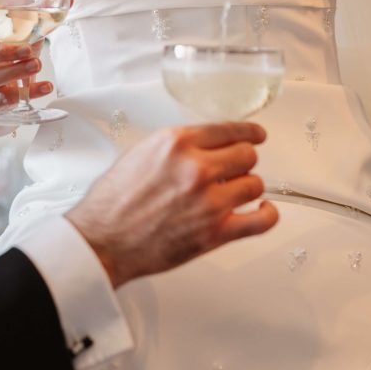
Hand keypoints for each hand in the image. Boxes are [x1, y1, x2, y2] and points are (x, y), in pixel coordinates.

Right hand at [0, 5, 53, 112]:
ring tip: (37, 64)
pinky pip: (2, 100)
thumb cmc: (14, 44)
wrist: (8, 74)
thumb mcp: (25, 26)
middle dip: (3, 52)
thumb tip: (68, 0)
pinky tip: (45, 87)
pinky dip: (26, 94)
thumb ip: (42, 11)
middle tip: (27, 50)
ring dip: (15, 72)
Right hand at [66, 123, 277, 287]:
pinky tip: (262, 210)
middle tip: (234, 169)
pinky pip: (261, 221)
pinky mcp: (215, 232)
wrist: (103, 240)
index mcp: (176, 142)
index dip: (247, 133)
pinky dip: (267, 214)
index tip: (256, 136)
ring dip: (246, 187)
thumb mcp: (141, 153)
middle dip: (241, 161)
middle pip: (247, 155)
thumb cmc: (113, 202)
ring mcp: (209, 201)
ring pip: (255, 184)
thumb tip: (203, 146)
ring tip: (234, 192)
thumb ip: (177, 147)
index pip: (228, 129)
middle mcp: (196, 168)